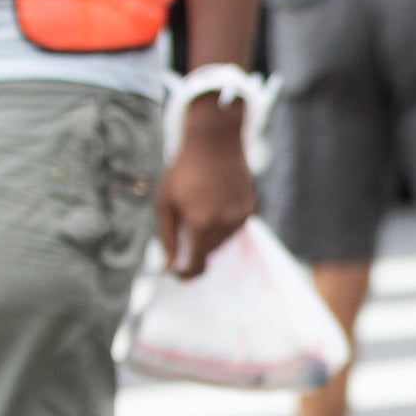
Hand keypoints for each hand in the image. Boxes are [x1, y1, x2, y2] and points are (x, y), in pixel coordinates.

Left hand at [156, 99, 254, 277]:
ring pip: (222, 241)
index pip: (196, 265)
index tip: (177, 273)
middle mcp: (224, 224)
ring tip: (200, 204)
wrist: (214, 141)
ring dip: (208, 233)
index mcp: (201, 224)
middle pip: (208, 252)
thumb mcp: (165, 202)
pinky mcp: (249, 208)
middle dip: (195, 246)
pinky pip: (233, 227)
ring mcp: (240, 217)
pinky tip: (213, 198)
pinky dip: (221, 222)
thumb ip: (167, 237)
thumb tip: (168, 266)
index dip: (186, 274)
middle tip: (184, 221)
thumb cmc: (183, 170)